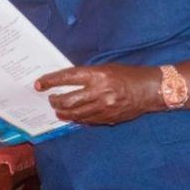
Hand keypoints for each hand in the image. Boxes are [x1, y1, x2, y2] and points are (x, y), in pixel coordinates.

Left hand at [35, 64, 163, 124]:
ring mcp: (104, 107)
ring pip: (75, 113)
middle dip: (55, 101)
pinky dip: (77, 118)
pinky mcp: (108, 118)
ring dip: (63, 112)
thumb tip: (66, 83)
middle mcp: (99, 91)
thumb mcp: (106, 68)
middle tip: (51, 99)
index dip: (51, 81)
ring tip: (58, 110)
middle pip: (68, 100)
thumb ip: (87, 76)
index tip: (39, 84)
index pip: (67, 77)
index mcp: (98, 75)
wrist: (150, 89)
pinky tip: (73, 116)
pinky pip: (87, 121)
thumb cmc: (127, 75)